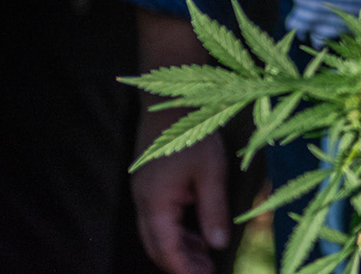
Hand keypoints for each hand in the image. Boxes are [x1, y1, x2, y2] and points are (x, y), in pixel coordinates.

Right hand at [131, 117, 228, 273]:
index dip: (184, 269)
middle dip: (180, 263)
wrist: (169, 103)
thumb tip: (218, 244)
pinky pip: (158, 219)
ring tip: (206, 258)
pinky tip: (197, 234)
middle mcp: (142, 203)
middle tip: (207, 272)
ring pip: (156, 234)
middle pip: (156, 245)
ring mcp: (143, 195)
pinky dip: (176, 231)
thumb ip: (213, 210)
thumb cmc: (194, 134)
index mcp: (155, 203)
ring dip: (179, 248)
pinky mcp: (149, 187)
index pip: (166, 249)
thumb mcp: (211, 172)